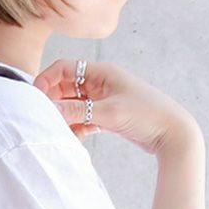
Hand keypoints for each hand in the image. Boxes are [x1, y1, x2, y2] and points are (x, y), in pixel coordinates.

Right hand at [32, 58, 201, 157]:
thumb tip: (49, 111)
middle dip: (52, 102)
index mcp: (101, 72)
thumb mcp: (109, 113)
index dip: (46, 81)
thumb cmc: (146, 115)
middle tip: (42, 119)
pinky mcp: (107, 117)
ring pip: (73, 106)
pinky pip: (83, 119)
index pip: (64, 69)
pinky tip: (73, 139)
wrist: (173, 133)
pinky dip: (76, 128)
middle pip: (65, 87)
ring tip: (57, 132)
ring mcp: (103, 100)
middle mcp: (100, 83)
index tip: (35, 99)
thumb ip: (77, 112)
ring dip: (64, 118)